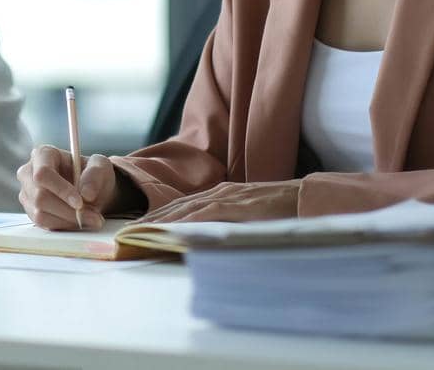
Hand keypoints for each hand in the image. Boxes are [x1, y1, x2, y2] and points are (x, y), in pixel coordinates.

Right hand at [17, 145, 119, 229]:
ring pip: (41, 214)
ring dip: (68, 220)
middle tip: (93, 216)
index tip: (80, 203)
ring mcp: (27, 194)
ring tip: (90, 218)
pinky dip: (65, 225)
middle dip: (68, 210)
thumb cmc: (92, 173)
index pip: (43, 173)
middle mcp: (29, 173)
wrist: (90, 191)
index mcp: (43, 154)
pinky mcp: (31, 212)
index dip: (60, 189)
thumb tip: (86, 194)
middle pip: (39, 196)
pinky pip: (44, 224)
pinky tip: (79, 221)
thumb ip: (95, 175)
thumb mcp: (101, 166)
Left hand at [137, 179, 301, 224]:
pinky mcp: (236, 205)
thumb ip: (229, 222)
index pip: (182, 206)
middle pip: (176, 206)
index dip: (158, 215)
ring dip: (159, 220)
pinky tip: (170, 229)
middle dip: (150, 218)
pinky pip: (205, 215)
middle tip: (126, 231)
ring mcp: (227, 197)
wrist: (307, 198)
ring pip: (185, 209)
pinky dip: (185, 222)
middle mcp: (219, 193)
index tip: (138, 226)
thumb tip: (209, 239)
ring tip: (138, 231)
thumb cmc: (281, 210)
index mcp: (221, 195)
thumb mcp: (248, 215)